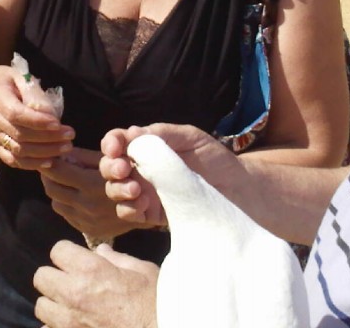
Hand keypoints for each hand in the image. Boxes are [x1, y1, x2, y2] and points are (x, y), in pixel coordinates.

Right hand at [0, 64, 74, 170]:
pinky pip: (12, 160)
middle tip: (70, 136)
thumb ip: (34, 92)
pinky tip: (49, 161)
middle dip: (48, 138)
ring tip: (65, 148)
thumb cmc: (4, 82)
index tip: (58, 124)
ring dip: (44, 152)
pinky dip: (31, 164)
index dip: (38, 122)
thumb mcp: (18, 76)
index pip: (16, 114)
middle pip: (20, 134)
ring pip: (18, 150)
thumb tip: (50, 114)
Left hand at [34, 241, 158, 327]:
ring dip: (53, 304)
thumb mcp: (143, 272)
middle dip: (55, 276)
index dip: (67, 254)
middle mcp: (74, 294)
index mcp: (91, 270)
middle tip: (71, 282)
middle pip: (41, 277)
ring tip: (70, 307)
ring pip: (41, 306)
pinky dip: (57, 327)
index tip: (77, 261)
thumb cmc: (157, 303)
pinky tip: (76, 325)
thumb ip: (118, 259)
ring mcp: (69, 322)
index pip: (57, 250)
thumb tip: (101, 252)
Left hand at [40, 147, 145, 240]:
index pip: (56, 171)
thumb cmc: (131, 175)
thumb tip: (61, 152)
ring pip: (56, 203)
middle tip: (50, 166)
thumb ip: (83, 156)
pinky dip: (65, 203)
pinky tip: (72, 194)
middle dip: (48, 175)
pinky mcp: (88, 229)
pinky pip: (66, 215)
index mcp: (91, 184)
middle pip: (51, 188)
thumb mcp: (110, 161)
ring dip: (56, 190)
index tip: (49, 155)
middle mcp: (86, 205)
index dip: (50, 161)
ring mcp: (87, 220)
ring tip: (61, 180)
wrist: (151, 207)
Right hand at [101, 124, 234, 227]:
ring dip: (118, 189)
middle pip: (109, 167)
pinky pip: (129, 214)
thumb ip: (162, 134)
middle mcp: (141, 170)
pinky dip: (129, 209)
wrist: (240, 190)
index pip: (118, 142)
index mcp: (147, 148)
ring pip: (114, 192)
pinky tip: (143, 204)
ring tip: (136, 189)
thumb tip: (131, 133)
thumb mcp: (191, 137)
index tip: (116, 146)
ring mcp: (145, 194)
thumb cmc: (215, 159)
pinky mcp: (152, 216)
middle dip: (110, 167)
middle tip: (123, 169)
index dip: (111, 142)